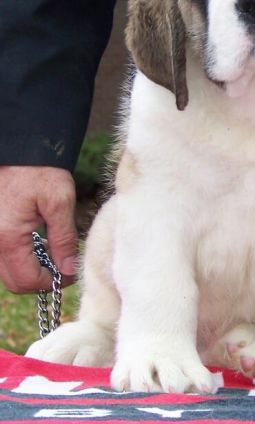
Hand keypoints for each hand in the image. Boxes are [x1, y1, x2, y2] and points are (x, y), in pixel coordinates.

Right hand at [0, 166, 77, 292]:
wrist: (19, 149)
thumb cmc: (39, 170)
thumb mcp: (59, 202)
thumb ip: (64, 239)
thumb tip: (69, 269)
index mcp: (8, 236)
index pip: (26, 280)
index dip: (51, 283)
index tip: (70, 275)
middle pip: (13, 281)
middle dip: (40, 281)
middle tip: (64, 268)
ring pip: (5, 271)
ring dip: (29, 270)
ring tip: (53, 255)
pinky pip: (1, 256)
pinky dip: (19, 258)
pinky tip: (38, 245)